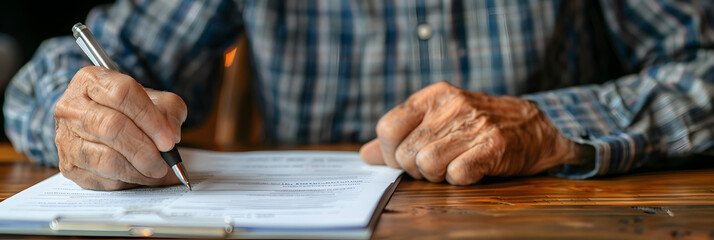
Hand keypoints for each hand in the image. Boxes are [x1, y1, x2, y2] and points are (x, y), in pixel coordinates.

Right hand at [54, 66, 186, 189]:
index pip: (122, 94)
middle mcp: (72, 106)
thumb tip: (171, 134)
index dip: (149, 118)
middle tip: (165, 160)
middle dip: (146, 149)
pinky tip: (142, 176)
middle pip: (112, 127)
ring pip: (106, 158)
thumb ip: (169, 109)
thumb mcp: (153, 99)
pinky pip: (102, 179)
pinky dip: (129, 181)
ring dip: (139, 170)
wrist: (100, 124)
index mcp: (92, 80)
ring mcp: (66, 137)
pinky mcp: (68, 165)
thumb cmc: (128, 110)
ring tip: (157, 171)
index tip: (168, 139)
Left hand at [360, 82, 576, 184]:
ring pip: (427, 164)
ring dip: (436, 175)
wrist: (533, 127)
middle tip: (435, 165)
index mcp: (433, 95)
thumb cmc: (477, 125)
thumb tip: (366, 155)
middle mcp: (451, 105)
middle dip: (415, 169)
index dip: (390, 153)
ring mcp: (474, 124)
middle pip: (405, 153)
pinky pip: (457, 174)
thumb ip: (400, 135)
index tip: (403, 159)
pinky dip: (459, 180)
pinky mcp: (494, 146)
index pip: (388, 126)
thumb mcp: (437, 119)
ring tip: (452, 167)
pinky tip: (470, 170)